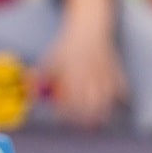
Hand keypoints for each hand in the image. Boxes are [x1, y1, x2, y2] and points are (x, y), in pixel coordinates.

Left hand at [39, 0, 125, 129]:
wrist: (90, 27)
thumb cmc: (68, 47)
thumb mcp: (51, 59)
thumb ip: (40, 76)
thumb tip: (29, 92)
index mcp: (73, 71)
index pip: (70, 100)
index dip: (66, 112)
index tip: (62, 117)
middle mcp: (91, 73)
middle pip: (91, 105)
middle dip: (84, 118)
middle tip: (79, 124)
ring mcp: (106, 73)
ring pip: (108, 101)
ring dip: (101, 114)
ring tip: (94, 121)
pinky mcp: (117, 72)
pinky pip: (122, 91)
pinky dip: (118, 100)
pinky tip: (111, 104)